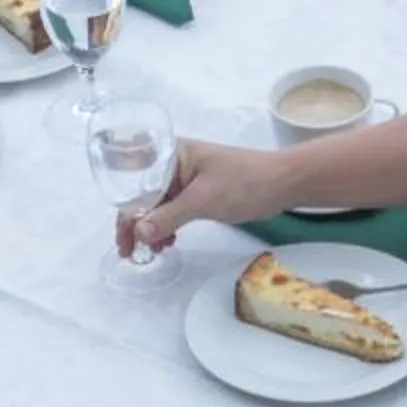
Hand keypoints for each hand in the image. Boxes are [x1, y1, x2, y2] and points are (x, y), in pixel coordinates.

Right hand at [119, 137, 283, 254]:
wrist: (283, 182)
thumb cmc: (244, 182)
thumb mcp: (202, 200)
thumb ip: (168, 216)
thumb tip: (138, 234)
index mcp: (171, 154)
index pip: (136, 181)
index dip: (125, 210)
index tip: (123, 238)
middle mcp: (174, 164)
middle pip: (143, 195)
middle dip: (135, 223)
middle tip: (130, 252)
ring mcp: (187, 179)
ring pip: (158, 205)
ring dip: (151, 228)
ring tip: (153, 251)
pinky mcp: (199, 193)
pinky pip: (174, 210)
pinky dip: (167, 226)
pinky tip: (167, 242)